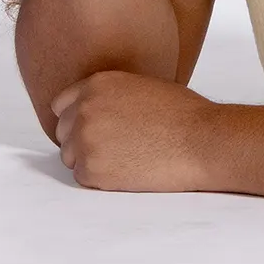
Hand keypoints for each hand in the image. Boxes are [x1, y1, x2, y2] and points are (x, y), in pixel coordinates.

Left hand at [51, 70, 214, 191]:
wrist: (201, 140)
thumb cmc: (183, 114)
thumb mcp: (142, 86)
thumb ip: (110, 95)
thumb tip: (96, 110)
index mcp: (97, 84)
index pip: (62, 105)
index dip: (77, 118)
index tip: (94, 127)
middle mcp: (85, 109)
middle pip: (63, 133)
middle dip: (82, 141)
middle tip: (115, 147)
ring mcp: (85, 140)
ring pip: (71, 157)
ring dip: (91, 160)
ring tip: (125, 158)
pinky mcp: (92, 170)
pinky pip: (84, 178)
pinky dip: (102, 179)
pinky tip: (129, 170)